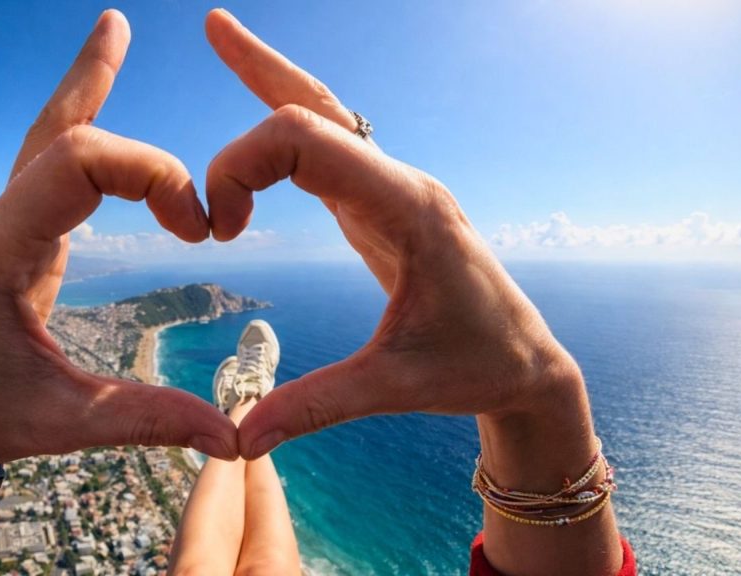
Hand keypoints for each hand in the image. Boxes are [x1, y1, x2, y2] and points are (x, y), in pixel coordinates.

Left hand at [0, 10, 236, 495]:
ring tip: (111, 33)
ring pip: (47, 139)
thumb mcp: (65, 423)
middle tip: (119, 27)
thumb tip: (232, 435)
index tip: (198, 229)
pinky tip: (101, 112)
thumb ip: (148, 419)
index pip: (77, 166)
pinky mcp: (18, 237)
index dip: (152, 175)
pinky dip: (83, 132)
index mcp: (2, 252)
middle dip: (94, 81)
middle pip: (53, 131)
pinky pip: (53, 170)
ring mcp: (5, 226)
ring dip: (84, 89)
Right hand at [204, 9, 589, 461]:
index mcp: (408, 207)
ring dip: (273, 79)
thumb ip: (317, 405)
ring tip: (225, 33)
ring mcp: (393, 189)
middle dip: (259, 71)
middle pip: (319, 105)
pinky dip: (288, 128)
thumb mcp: (396, 387)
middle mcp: (401, 182)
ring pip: (324, 117)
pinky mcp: (383, 207)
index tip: (218, 230)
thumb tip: (239, 437)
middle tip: (211, 27)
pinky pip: (328, 151)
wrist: (529, 362)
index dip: (243, 166)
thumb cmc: (477, 367)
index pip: (309, 141)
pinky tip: (264, 116)